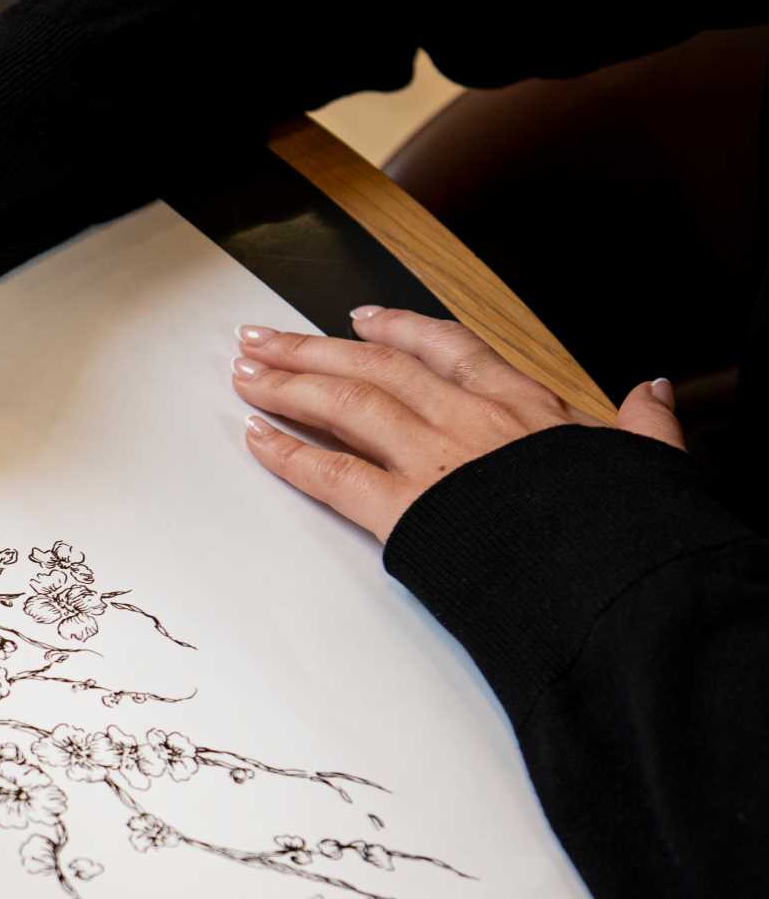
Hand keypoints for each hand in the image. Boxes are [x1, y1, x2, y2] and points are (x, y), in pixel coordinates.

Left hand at [232, 305, 684, 540]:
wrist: (618, 580)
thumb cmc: (630, 530)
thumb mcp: (651, 466)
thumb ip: (645, 426)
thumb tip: (653, 393)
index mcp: (526, 408)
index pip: (451, 350)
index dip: (398, 328)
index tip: (359, 318)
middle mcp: (472, 422)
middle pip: (378, 366)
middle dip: (313, 349)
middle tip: (264, 338)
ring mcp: (436, 462)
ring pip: (347, 403)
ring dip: (289, 385)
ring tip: (246, 373)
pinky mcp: (407, 513)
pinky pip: (333, 474)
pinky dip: (288, 453)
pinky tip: (256, 438)